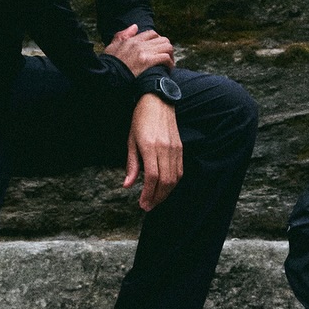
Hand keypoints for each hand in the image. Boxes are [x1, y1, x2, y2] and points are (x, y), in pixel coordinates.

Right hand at [104, 23, 175, 77]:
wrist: (108, 75)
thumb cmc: (109, 63)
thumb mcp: (112, 46)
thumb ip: (123, 35)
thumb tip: (135, 26)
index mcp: (132, 40)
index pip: (152, 33)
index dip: (158, 40)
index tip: (159, 49)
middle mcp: (139, 44)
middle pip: (162, 39)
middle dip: (167, 48)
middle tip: (167, 57)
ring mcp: (144, 52)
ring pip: (167, 47)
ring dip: (170, 55)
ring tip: (169, 63)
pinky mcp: (147, 62)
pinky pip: (165, 58)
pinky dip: (170, 63)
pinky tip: (168, 69)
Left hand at [125, 95, 182, 210]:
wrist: (158, 101)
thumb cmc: (141, 120)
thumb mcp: (131, 141)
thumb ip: (131, 164)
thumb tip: (127, 185)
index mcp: (149, 147)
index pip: (151, 177)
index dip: (148, 194)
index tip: (143, 204)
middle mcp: (164, 149)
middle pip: (165, 181)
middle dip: (157, 197)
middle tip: (148, 206)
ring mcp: (174, 149)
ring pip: (174, 178)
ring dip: (166, 193)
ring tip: (156, 200)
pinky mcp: (180, 148)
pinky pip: (179, 170)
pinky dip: (173, 183)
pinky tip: (165, 187)